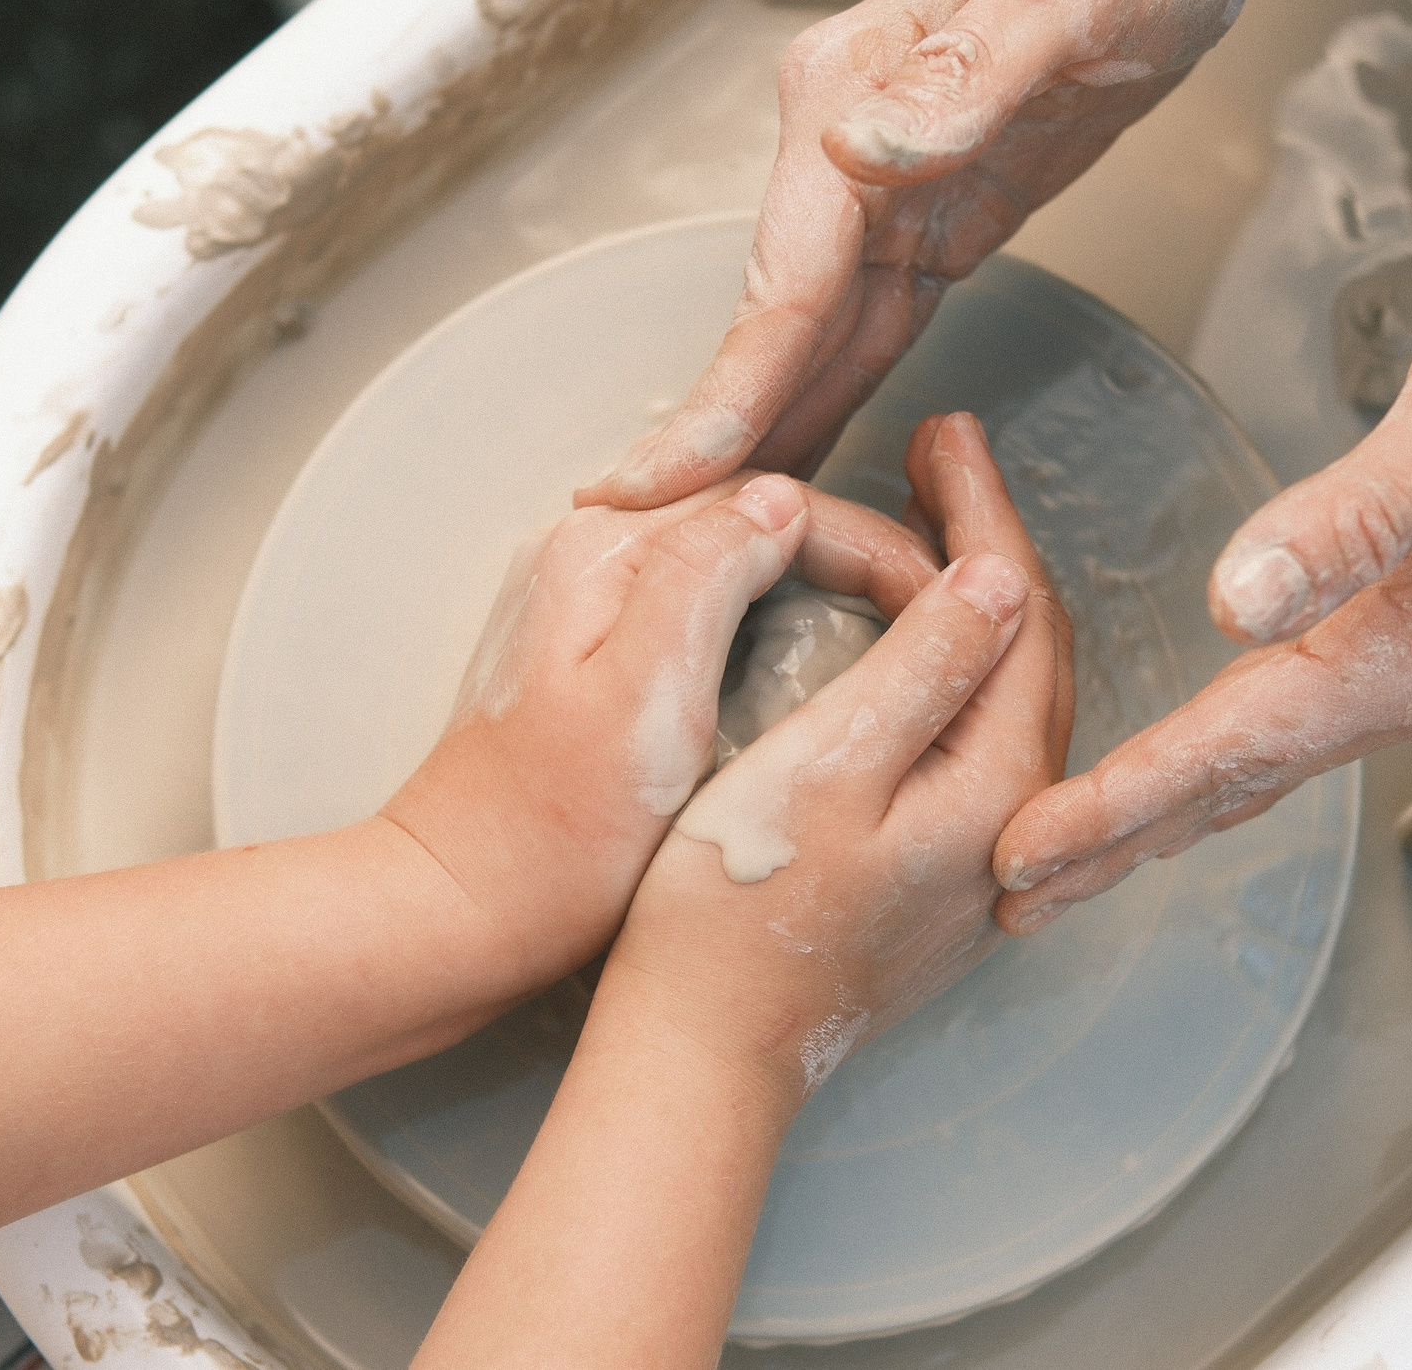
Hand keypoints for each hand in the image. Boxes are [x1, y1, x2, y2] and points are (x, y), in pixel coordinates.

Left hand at [381, 471, 941, 989]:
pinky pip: (719, 601)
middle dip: (864, 557)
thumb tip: (781, 496)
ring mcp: (596, 598)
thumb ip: (703, 579)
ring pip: (746, 557)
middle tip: (948, 620)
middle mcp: (595, 550)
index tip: (944, 610)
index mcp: (606, 548)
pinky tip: (831, 663)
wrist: (464, 914)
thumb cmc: (553, 837)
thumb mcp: (641, 702)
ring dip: (832, 582)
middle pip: (762, 518)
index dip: (876, 548)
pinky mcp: (602, 649)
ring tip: (910, 636)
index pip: (776, 502)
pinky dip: (787, 616)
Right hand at [580, 0, 1251, 508]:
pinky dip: (824, 396)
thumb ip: (963, 76)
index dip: (724, 395)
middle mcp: (843, 149)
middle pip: (769, 323)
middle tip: (635, 544)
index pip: (777, 281)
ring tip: (697, 536)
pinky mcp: (932, 217)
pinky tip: (796, 461)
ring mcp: (880, 185)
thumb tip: (856, 149)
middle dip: (709, 436)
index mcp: (847, 101)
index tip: (659, 483)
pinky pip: (864, 328)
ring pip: (805, 336)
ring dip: (756, 431)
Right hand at [603, 412, 1073, 1101]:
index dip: (983, 508)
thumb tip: (997, 574)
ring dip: (977, 597)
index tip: (945, 431)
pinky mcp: (944, 874)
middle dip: (989, 539)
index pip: (1019, 610)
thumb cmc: (737, 912)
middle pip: (1030, 647)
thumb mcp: (828, 768)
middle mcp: (1017, 824)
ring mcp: (985, 856)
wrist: (702, 1052)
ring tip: (931, 519)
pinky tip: (915, 633)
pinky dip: (955, 660)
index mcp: (1001, 786)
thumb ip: (923, 668)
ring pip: (1008, 691)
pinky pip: (977, 734)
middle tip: (940, 451)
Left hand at [992, 239, 1411, 931]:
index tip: (1024, 856)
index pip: (1236, 744)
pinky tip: (1192, 770)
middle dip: (1121, 840)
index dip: (1122, 800)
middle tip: (1006, 901)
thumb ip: (1356, 513)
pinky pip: (1302, 724)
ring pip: (1268, 761)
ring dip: (1165, 814)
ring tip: (1068, 860)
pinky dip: (1223, 762)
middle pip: (1240, 781)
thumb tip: (1236, 599)